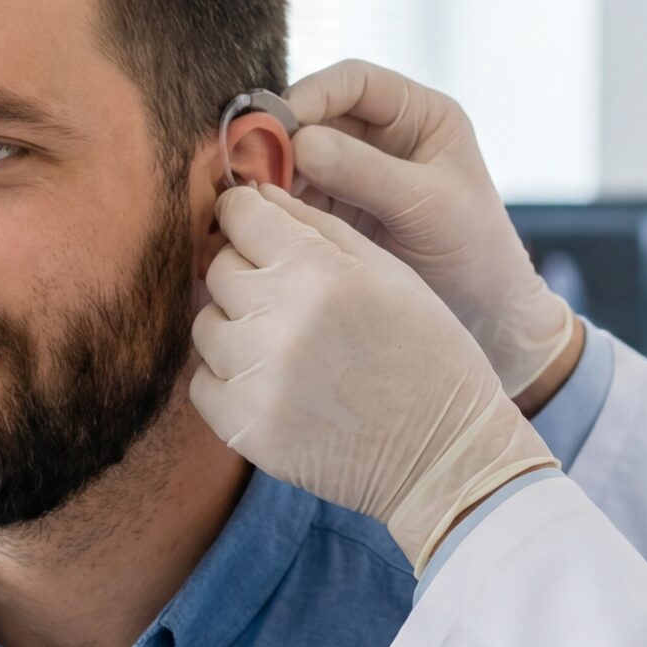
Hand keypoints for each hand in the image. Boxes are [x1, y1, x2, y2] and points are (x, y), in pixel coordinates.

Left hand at [191, 184, 556, 569]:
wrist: (443, 453)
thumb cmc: (427, 352)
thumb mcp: (389, 272)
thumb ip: (317, 225)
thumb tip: (254, 193)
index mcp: (320, 271)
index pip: (240, 214)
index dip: (247, 216)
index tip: (257, 228)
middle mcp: (279, 320)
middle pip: (219, 268)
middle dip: (247, 272)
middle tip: (290, 297)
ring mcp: (256, 377)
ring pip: (206, 324)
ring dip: (236, 326)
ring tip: (286, 344)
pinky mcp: (243, 427)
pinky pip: (203, 383)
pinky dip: (229, 379)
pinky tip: (275, 383)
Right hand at [283, 60, 577, 396]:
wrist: (487, 319)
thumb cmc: (477, 254)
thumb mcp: (428, 206)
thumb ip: (367, 172)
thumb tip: (301, 143)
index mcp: (419, 115)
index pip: (354, 81)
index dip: (313, 93)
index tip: (280, 123)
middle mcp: (384, 136)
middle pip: (316, 115)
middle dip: (281, 136)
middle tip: (249, 163)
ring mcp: (357, 174)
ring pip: (297, 156)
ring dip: (272, 173)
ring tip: (250, 196)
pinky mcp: (338, 212)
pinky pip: (296, 195)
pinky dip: (275, 204)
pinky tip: (260, 218)